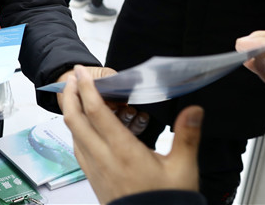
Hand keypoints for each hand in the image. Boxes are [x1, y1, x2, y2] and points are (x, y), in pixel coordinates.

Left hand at [61, 65, 201, 203]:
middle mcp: (103, 158)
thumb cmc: (166, 202)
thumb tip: (194, 110)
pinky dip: (76, 131)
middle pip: (75, 120)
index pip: (97, 112)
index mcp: (124, 151)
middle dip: (70, 95)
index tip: (82, 73)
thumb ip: (187, 136)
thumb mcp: (183, 168)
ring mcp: (95, 169)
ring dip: (71, 112)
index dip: (86, 89)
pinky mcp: (93, 178)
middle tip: (73, 78)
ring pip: (73, 134)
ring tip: (77, 97)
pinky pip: (78, 149)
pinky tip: (83, 127)